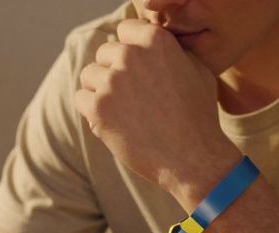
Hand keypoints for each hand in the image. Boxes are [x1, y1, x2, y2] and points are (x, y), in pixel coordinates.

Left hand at [74, 19, 234, 202]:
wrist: (191, 157)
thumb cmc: (198, 116)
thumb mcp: (198, 70)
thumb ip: (172, 51)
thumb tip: (149, 46)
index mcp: (156, 40)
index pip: (126, 30)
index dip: (128, 49)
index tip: (135, 69)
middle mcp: (130, 55)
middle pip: (104, 53)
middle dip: (112, 71)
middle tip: (129, 96)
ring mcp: (112, 81)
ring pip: (89, 75)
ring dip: (99, 90)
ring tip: (120, 110)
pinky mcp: (98, 107)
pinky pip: (81, 99)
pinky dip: (91, 111)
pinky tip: (111, 123)